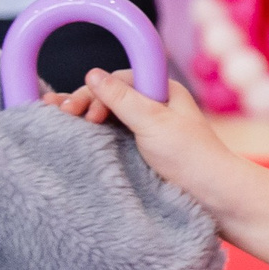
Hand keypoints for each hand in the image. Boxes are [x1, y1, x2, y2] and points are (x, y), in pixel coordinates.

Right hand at [58, 69, 244, 218]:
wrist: (213, 195)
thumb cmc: (189, 156)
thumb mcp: (153, 122)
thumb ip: (122, 99)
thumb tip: (93, 73)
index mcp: (163, 91)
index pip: (119, 81)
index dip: (96, 91)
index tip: (81, 111)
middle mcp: (154, 106)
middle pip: (110, 97)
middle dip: (84, 103)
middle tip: (62, 115)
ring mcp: (147, 129)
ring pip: (108, 116)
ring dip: (83, 117)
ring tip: (55, 119)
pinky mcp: (141, 150)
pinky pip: (111, 136)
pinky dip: (91, 135)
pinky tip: (72, 136)